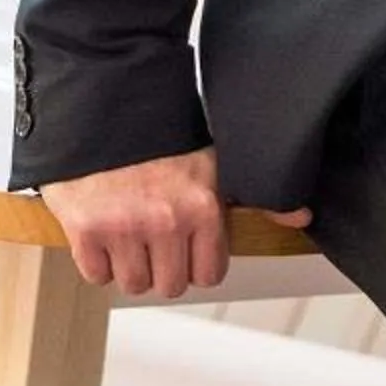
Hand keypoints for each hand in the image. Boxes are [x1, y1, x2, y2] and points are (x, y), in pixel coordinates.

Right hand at [40, 149, 310, 299]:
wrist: (101, 100)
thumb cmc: (157, 129)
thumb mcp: (214, 156)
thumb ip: (257, 194)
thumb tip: (300, 217)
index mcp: (201, 206)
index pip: (208, 274)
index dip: (194, 260)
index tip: (182, 242)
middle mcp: (165, 221)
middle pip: (169, 285)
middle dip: (160, 265)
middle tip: (150, 234)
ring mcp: (123, 226)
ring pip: (133, 283)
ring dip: (128, 264)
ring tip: (125, 229)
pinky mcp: (85, 228)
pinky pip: (96, 273)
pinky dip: (96, 258)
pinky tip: (101, 229)